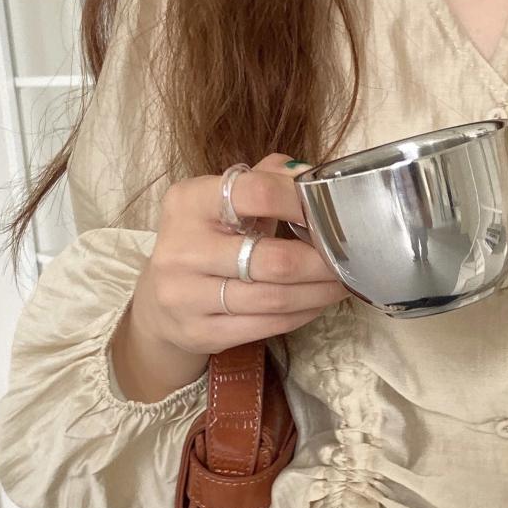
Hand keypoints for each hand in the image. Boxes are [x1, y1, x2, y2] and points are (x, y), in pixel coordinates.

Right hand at [116, 160, 349, 396]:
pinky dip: (301, 314)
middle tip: (349, 257)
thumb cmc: (204, 238)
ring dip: (318, 291)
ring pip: (274, 298)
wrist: (158, 301)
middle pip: (272, 260)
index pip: (254, 193)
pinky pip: (266, 325)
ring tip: (342, 281)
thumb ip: (266, 178)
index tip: (330, 210)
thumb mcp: (222, 199)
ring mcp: (187, 296)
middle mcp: (182, 249)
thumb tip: (313, 174)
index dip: (299, 201)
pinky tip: (317, 302)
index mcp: (189, 201)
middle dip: (321, 261)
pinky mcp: (200, 333)